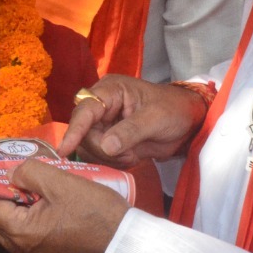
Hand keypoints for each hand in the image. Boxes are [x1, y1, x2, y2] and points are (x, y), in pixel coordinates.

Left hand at [0, 160, 128, 252]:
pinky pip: (27, 248)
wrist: (125, 247)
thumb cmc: (95, 212)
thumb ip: (28, 172)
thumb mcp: (61, 182)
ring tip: (32, 194)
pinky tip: (42, 218)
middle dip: (1, 199)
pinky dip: (27, 230)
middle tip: (16, 179)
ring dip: (15, 214)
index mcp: (19, 232)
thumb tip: (11, 174)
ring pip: (11, 235)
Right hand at [61, 76, 209, 166]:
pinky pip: (100, 156)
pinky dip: (113, 162)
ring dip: (108, 157)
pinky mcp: (109, 140)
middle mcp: (102, 106)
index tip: (64, 150)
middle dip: (101, 148)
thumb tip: (106, 146)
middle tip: (127, 153)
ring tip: (132, 154)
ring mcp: (104, 124)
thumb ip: (130, 131)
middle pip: (83, 132)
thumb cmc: (174, 110)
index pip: (85, 109)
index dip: (74, 130)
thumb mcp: (155, 118)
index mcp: (111, 91)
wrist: (189, 124)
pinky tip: (132, 157)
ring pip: (89, 147)